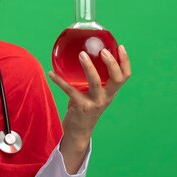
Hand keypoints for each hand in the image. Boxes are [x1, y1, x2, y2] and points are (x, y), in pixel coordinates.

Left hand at [48, 45, 131, 172]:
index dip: (125, 61)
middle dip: (111, 64)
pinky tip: (51, 73)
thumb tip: (83, 54)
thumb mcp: (93, 93)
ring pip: (95, 82)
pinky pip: (70, 90)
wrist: (79, 130)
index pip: (124, 76)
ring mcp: (94, 102)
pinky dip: (59, 80)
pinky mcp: (81, 106)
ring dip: (88, 67)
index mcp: (110, 92)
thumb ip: (92, 79)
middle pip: (117, 78)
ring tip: (81, 55)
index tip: (120, 47)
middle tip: (103, 51)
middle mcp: (106, 97)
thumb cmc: (85, 106)